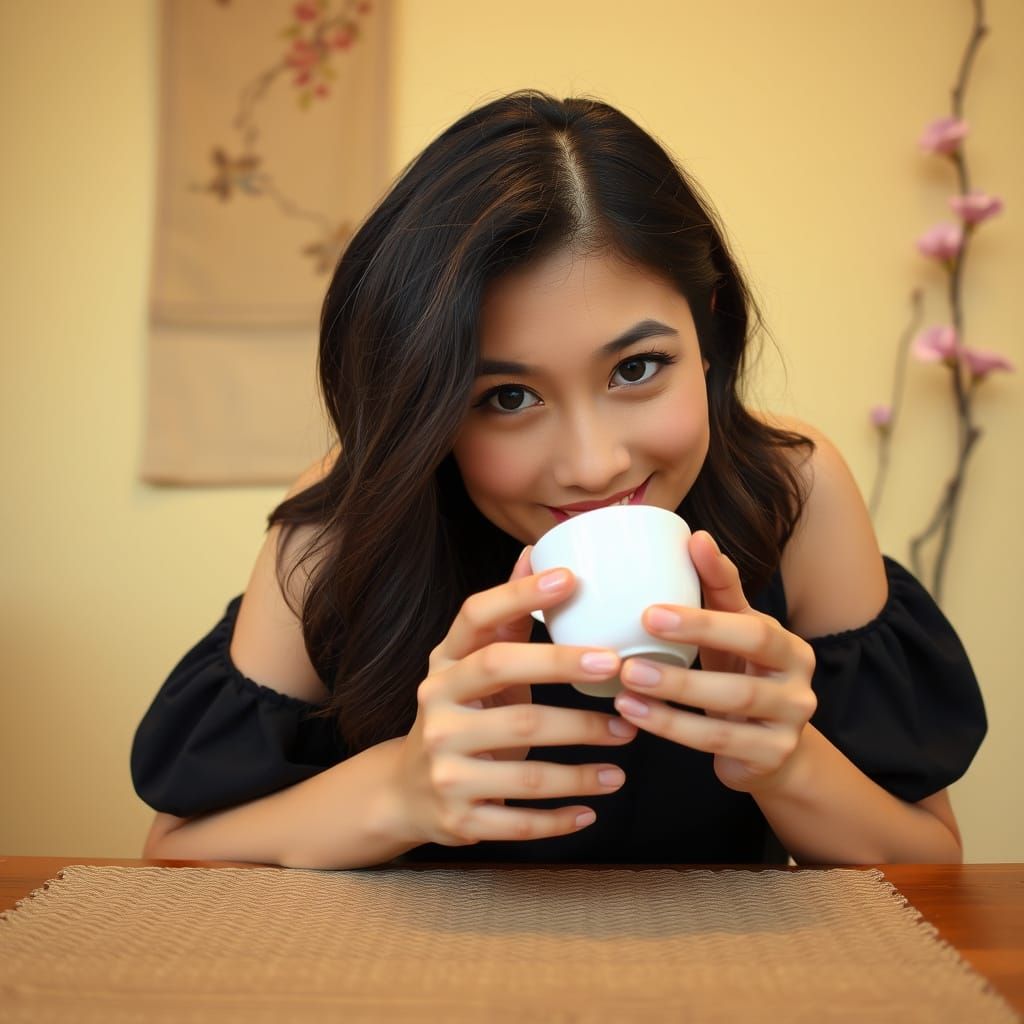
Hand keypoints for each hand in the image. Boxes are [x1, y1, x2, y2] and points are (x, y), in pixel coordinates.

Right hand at [393, 548, 637, 847]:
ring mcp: (444, 766)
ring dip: (583, 758)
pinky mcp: (458, 818)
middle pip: (505, 679)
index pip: (477, 619)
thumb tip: (534, 552)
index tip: (571, 580)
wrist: (406, 792)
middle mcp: (436, 709)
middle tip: (619, 670)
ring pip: (524, 761)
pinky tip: (596, 806)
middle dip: (564, 670)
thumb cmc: (461, 715)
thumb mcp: (474, 666)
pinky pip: (519, 819)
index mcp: (443, 665)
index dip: (520, 595)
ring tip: (627, 742)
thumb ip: (505, 618)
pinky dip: (562, 817)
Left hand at [613, 531, 816, 793]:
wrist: (770, 752)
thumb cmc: (742, 678)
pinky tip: (634, 714)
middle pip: (746, 668)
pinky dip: (671, 728)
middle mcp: (798, 686)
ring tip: (624, 684)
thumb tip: (696, 537)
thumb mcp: (733, 635)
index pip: (750, 624)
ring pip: (727, 711)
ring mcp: (788, 726)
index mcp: (788, 646)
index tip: (651, 609)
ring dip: (671, 697)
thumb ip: (718, 591)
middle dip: (689, 652)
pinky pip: (715, 744)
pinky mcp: (769, 758)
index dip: (704, 617)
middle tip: (636, 643)